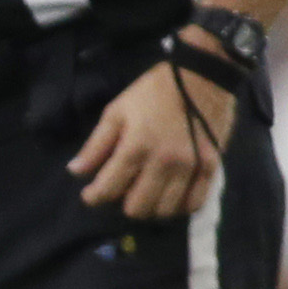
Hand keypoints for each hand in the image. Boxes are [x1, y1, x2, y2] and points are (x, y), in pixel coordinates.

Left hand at [70, 53, 232, 218]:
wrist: (202, 77)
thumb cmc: (153, 92)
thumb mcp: (117, 112)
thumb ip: (96, 145)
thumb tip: (75, 171)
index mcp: (136, 148)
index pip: (108, 189)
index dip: (94, 197)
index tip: (91, 195)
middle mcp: (163, 163)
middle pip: (137, 208)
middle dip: (123, 203)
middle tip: (122, 189)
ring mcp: (190, 168)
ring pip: (164, 211)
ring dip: (150, 207)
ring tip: (145, 192)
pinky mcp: (212, 168)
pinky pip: (194, 204)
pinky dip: (178, 206)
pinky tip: (170, 196)